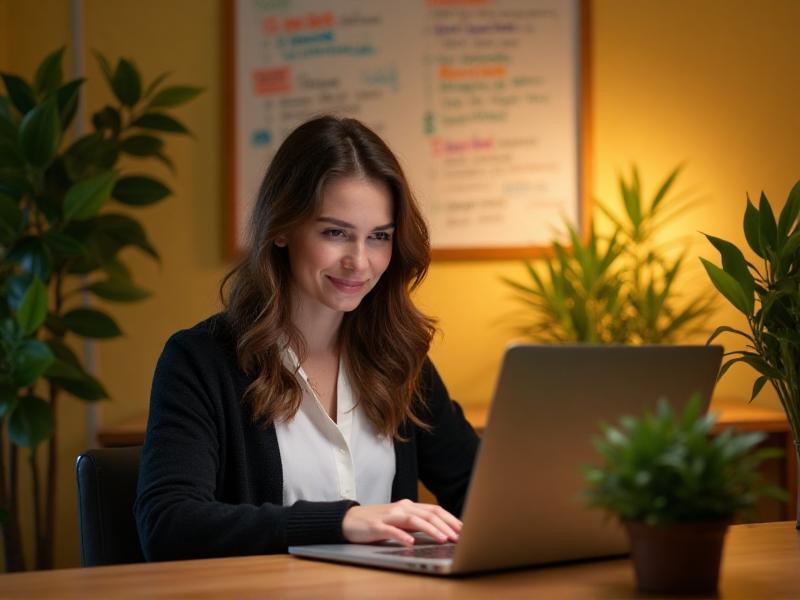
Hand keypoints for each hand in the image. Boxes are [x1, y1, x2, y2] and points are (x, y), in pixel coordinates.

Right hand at [342, 499, 461, 545]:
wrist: (349, 520)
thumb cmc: (377, 522)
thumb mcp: (400, 522)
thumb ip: (417, 524)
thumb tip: (441, 532)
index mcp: (409, 507)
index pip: (434, 510)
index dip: (450, 519)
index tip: (464, 530)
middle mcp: (401, 508)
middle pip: (428, 514)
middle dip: (446, 525)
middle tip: (459, 536)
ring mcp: (389, 516)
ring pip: (414, 520)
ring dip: (431, 529)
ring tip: (443, 539)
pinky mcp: (376, 526)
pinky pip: (392, 531)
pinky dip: (402, 536)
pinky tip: (411, 543)